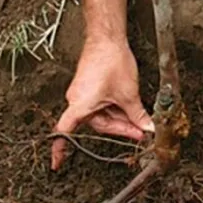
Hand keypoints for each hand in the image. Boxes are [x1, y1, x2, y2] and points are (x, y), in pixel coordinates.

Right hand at [50, 38, 153, 169]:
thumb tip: (146, 128)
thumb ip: (137, 114)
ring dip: (120, 117)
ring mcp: (82, 92)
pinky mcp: (89, 86)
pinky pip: (101, 104)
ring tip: (140, 117)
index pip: (65, 132)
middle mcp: (77, 100)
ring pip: (102, 114)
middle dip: (120, 128)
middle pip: (98, 124)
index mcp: (80, 105)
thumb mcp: (129, 93)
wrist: (107, 38)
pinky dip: (115, 107)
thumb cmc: (111, 61)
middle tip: (140, 132)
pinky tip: (130, 106)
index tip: (57, 164)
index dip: (60, 149)